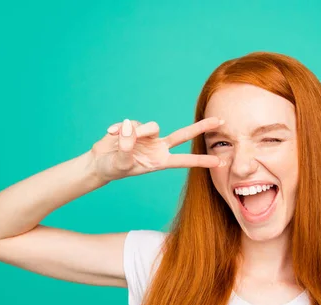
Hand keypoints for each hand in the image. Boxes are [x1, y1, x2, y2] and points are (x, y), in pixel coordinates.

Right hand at [91, 117, 225, 181]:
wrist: (99, 162)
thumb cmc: (112, 168)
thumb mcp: (120, 163)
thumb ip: (126, 147)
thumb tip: (131, 127)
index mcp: (159, 161)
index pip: (184, 161)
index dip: (201, 161)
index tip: (219, 161)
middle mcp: (157, 147)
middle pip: (183, 135)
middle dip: (201, 127)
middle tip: (221, 120)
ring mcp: (148, 136)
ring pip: (152, 126)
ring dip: (137, 131)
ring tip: (118, 137)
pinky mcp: (136, 127)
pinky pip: (132, 123)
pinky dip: (120, 129)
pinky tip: (110, 134)